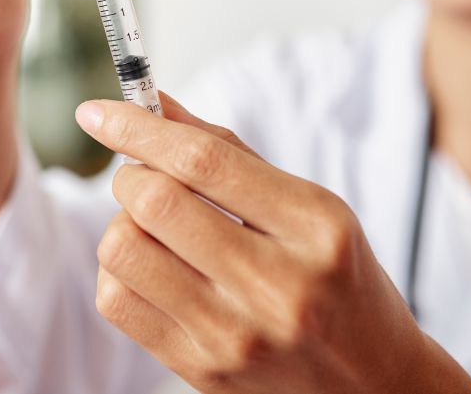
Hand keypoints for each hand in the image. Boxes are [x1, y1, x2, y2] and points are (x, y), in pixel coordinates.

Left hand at [74, 93, 470, 393]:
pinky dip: (119, 271)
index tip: (97, 111)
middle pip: (155, 202)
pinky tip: (152, 268)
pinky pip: (116, 301)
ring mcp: (236, 336)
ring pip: (123, 250)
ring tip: (154, 229)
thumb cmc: (336, 279)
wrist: (373, 383)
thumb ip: (227, 152)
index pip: (203, 161)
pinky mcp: (202, 370)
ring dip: (123, 223)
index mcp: (315, 228)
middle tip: (144, 176)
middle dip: (130, 175)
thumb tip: (151, 105)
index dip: (138, 127)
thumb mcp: (310, 206)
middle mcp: (278, 285)